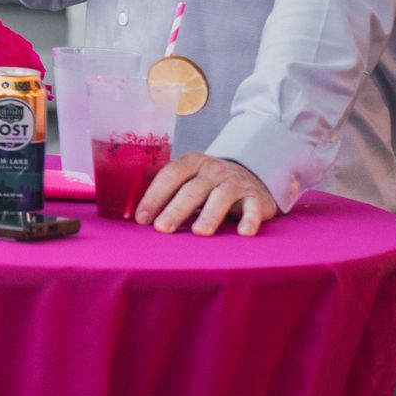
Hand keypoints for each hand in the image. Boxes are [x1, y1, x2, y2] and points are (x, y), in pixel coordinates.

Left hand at [136, 151, 277, 237]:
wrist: (251, 177)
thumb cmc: (210, 184)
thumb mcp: (190, 179)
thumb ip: (170, 191)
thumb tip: (138, 215)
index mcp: (192, 162)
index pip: (170, 176)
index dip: (154, 196)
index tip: (141, 218)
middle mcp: (213, 169)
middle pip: (192, 189)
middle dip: (175, 209)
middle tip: (162, 228)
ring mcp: (235, 183)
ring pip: (220, 198)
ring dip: (209, 215)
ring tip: (199, 233)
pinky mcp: (256, 198)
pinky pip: (253, 208)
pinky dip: (249, 220)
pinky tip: (244, 232)